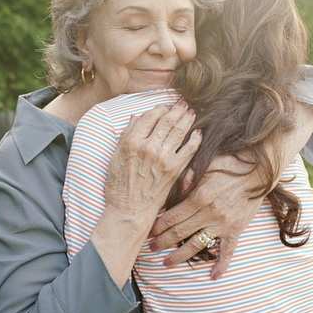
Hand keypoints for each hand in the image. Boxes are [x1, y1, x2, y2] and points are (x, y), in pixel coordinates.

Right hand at [104, 100, 200, 243]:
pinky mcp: (174, 169)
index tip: (164, 106)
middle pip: (167, 120)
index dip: (159, 108)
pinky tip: (198, 133)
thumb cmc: (118, 186)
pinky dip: (195, 139)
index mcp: (131, 142)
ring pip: (179, 130)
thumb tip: (136, 117)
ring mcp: (163, 158)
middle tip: (184, 102)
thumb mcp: (114, 157)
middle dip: (177, 108)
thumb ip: (125, 135)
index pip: (149, 116)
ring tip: (192, 111)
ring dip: (187, 118)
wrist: (129, 210)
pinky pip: (189, 149)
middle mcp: (148, 147)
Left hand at [148, 155, 264, 278]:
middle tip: (150, 249)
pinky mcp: (236, 230)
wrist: (259, 170)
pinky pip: (228, 251)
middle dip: (163, 242)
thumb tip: (174, 189)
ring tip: (166, 263)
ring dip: (180, 256)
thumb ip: (187, 176)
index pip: (172, 216)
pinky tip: (213, 277)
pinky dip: (222, 265)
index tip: (148, 232)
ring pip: (197, 245)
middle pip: (180, 232)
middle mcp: (210, 213)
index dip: (158, 226)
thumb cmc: (229, 163)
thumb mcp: (205, 164)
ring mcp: (223, 224)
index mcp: (199, 196)